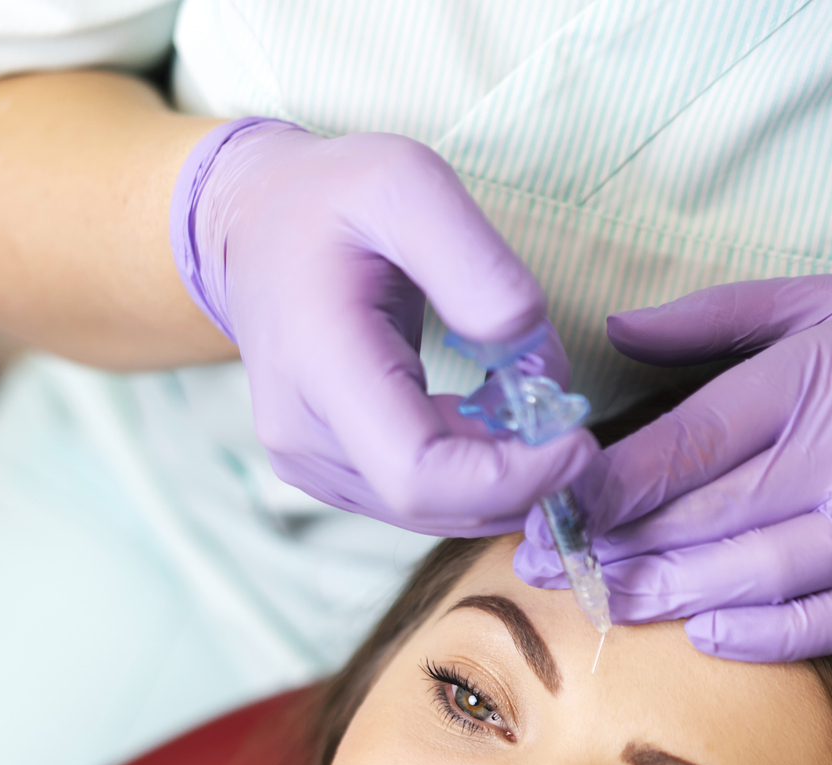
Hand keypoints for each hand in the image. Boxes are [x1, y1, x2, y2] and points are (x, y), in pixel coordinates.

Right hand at [173, 119, 596, 534]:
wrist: (253, 223)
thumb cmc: (331, 197)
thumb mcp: (408, 183)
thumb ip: (477, 264)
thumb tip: (532, 358)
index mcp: (318, 361)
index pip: (417, 474)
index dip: (510, 477)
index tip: (578, 440)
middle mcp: (301, 433)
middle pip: (431, 505)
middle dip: (520, 480)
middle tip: (570, 420)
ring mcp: (307, 462)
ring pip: (429, 513)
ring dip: (499, 478)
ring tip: (528, 407)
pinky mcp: (324, 471)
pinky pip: (415, 501)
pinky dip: (469, 475)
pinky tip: (488, 418)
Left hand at [515, 276, 831, 659]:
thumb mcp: (829, 298)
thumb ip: (715, 319)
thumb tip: (612, 329)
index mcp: (819, 372)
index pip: (687, 440)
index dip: (607, 483)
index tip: (546, 505)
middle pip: (709, 514)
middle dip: (617, 545)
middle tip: (548, 566)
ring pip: (758, 573)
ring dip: (670, 593)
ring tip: (603, 601)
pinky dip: (766, 633)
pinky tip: (706, 632)